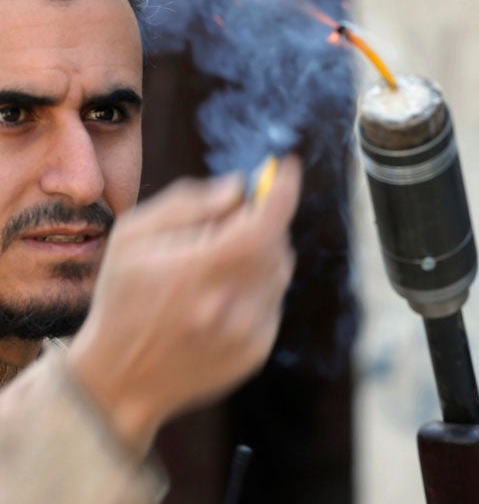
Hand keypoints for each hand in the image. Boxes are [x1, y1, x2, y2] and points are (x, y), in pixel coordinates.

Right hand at [66, 155, 301, 456]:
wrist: (118, 382)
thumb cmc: (121, 302)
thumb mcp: (132, 239)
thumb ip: (187, 204)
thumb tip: (239, 187)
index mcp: (197, 272)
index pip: (263, 223)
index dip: (283, 190)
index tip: (288, 166)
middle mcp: (229, 305)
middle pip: (276, 243)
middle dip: (260, 223)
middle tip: (225, 228)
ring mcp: (248, 332)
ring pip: (280, 271)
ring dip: (260, 256)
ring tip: (215, 269)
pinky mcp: (257, 351)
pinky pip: (274, 301)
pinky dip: (258, 289)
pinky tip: (219, 301)